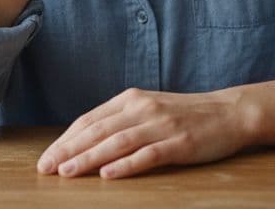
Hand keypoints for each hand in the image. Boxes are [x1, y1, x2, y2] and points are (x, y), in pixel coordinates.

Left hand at [36, 87, 254, 179]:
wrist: (229, 113)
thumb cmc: (184, 114)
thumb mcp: (148, 109)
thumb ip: (120, 121)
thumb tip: (85, 140)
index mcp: (131, 99)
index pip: (89, 120)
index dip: (65, 139)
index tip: (46, 158)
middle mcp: (142, 109)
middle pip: (97, 131)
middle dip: (68, 150)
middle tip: (46, 168)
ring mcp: (161, 125)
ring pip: (117, 142)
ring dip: (89, 158)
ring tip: (68, 172)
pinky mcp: (178, 143)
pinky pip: (148, 155)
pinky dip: (126, 165)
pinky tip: (108, 174)